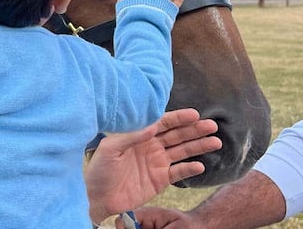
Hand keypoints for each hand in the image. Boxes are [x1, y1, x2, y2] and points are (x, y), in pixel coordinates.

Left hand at [86, 108, 220, 225]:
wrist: (97, 197)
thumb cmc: (99, 169)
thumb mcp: (110, 148)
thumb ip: (131, 135)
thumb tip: (152, 123)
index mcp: (138, 135)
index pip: (162, 123)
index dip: (178, 118)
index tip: (194, 114)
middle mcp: (150, 146)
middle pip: (176, 135)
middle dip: (194, 130)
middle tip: (212, 125)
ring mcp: (156, 163)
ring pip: (182, 151)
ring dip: (198, 146)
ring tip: (215, 141)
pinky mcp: (159, 180)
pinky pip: (178, 173)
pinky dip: (190, 169)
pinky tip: (200, 165)